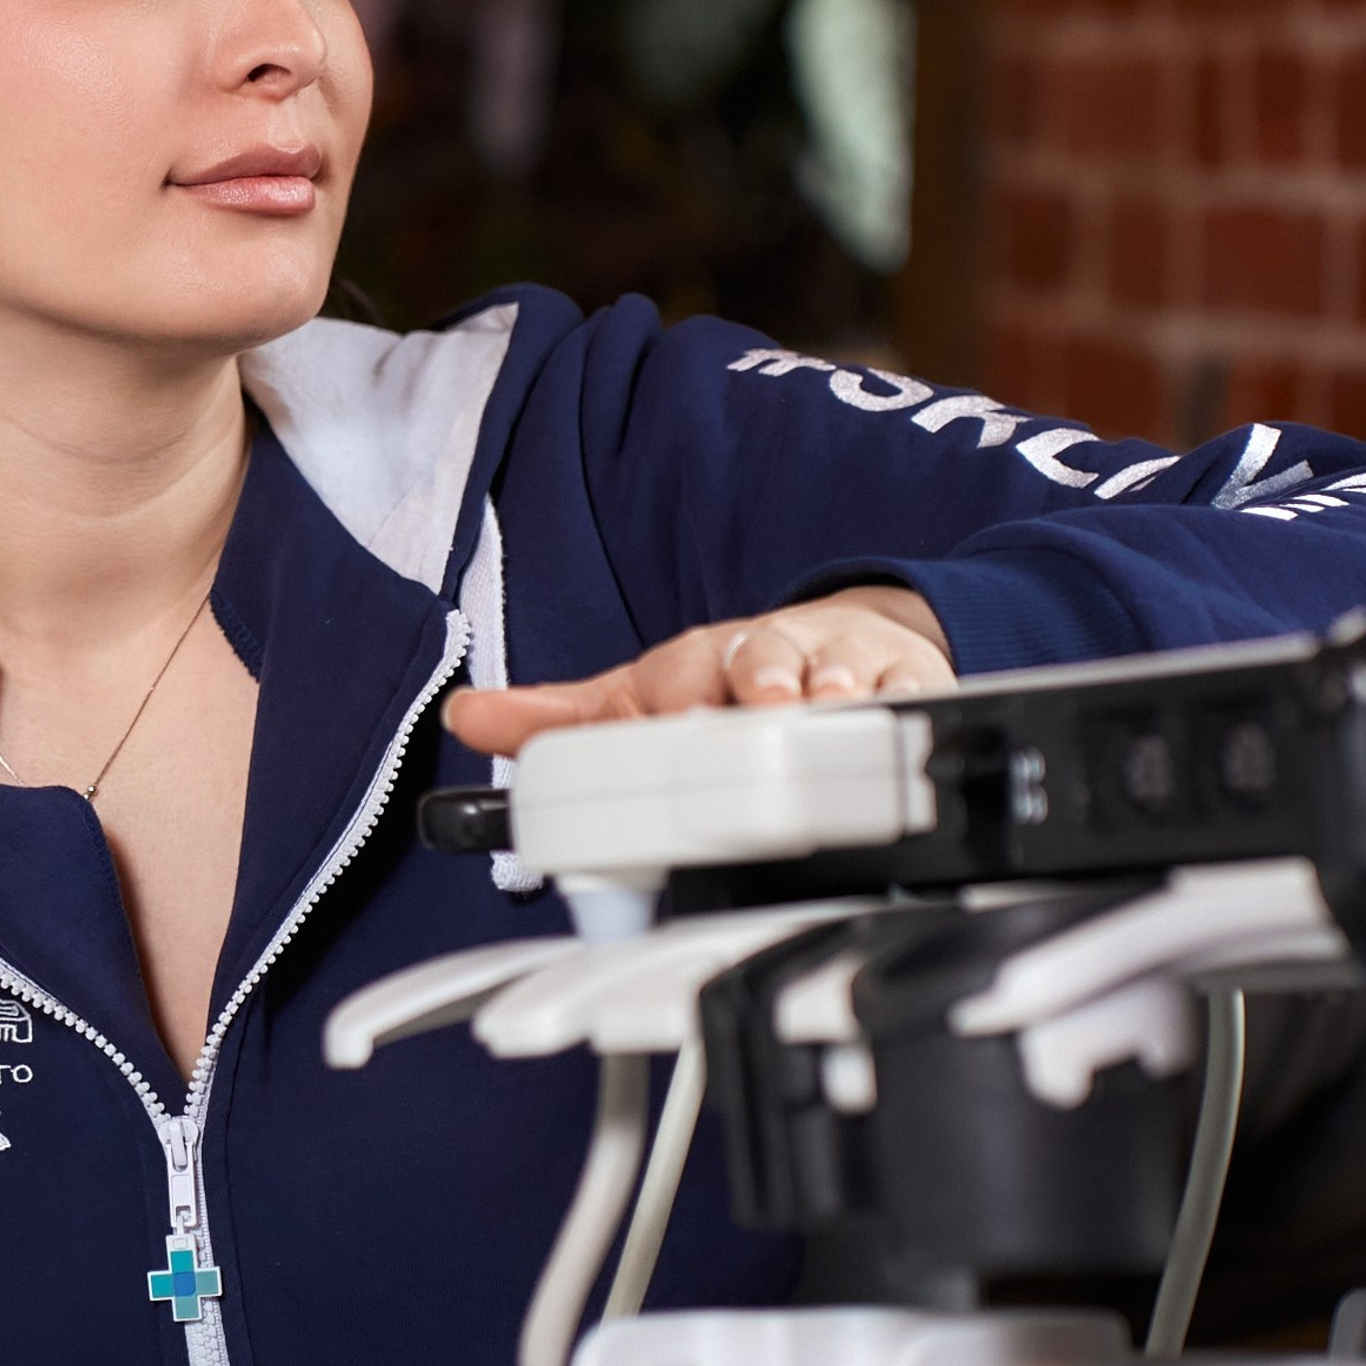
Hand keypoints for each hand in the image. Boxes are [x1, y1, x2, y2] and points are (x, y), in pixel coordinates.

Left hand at [445, 585, 952, 760]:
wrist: (839, 645)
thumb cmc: (728, 683)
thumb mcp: (641, 699)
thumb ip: (558, 719)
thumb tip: (466, 715)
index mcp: (692, 664)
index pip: (673, 676)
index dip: (669, 700)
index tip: (665, 721)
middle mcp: (759, 656)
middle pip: (752, 664)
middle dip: (749, 688)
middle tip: (746, 714)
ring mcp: (831, 666)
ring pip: (827, 672)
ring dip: (817, 690)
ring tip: (810, 709)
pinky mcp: (897, 681)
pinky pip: (900, 688)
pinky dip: (889, 702)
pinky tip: (878, 714)